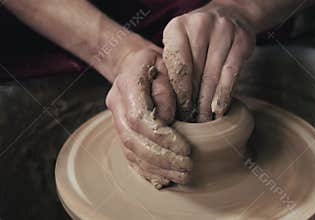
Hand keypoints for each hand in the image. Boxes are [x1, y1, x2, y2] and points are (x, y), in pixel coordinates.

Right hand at [106, 48, 192, 188]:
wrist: (135, 63)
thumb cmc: (159, 62)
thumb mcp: (168, 63)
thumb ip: (168, 88)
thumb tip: (168, 119)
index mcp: (128, 82)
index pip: (139, 117)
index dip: (162, 137)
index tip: (186, 149)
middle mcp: (116, 102)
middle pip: (133, 139)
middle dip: (161, 158)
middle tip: (186, 168)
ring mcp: (115, 118)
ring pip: (130, 150)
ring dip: (156, 168)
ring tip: (180, 177)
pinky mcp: (120, 130)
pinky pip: (129, 154)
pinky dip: (146, 169)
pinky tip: (163, 178)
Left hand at [162, 2, 254, 121]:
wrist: (229, 14)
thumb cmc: (198, 38)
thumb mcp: (180, 44)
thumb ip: (174, 66)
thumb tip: (172, 103)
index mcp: (178, 27)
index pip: (178, 66)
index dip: (179, 92)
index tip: (180, 111)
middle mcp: (200, 25)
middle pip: (195, 72)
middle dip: (192, 100)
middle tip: (191, 120)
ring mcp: (224, 31)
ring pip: (213, 75)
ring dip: (208, 102)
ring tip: (204, 119)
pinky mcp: (242, 40)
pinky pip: (232, 74)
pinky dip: (224, 94)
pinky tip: (219, 109)